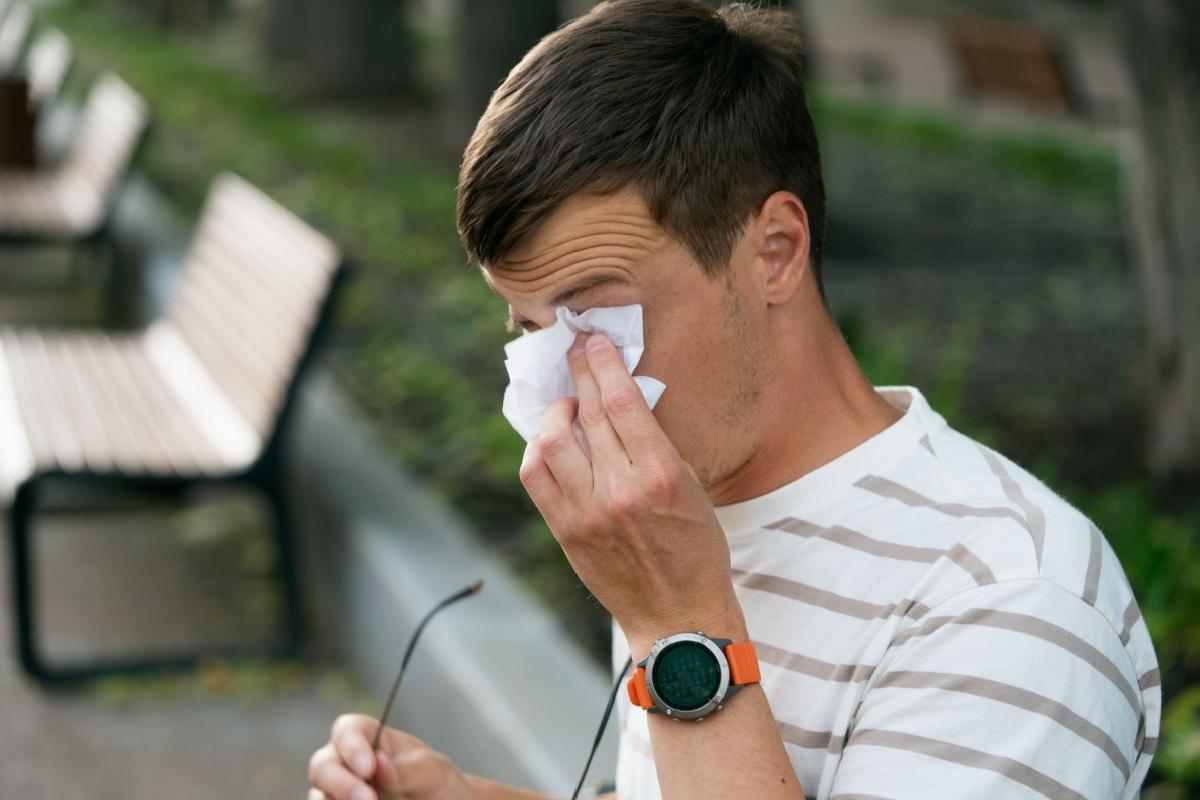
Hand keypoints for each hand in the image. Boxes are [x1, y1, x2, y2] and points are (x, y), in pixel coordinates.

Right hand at [308, 713, 473, 799]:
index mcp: (369, 738)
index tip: (368, 767)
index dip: (352, 746)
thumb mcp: (432, 772)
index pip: (347, 730)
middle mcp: (345, 764)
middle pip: (322, 765)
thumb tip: (379, 764)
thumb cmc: (436, 784)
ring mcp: (338, 792)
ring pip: (319, 797)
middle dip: (341, 783)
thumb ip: (407, 768)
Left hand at [519, 333, 746, 654]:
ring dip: (555, 411)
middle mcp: (620, 490)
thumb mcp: (692, 488)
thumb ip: (655, 445)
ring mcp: (587, 512)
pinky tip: (552, 441)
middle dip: (578, 373)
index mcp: (661, 476)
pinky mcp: (565, 530)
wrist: (678, 615)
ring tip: (567, 405)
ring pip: (551, 440)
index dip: (603, 364)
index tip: (594, 341)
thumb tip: (621, 399)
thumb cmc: (696, 549)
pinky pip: (536, 475)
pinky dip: (539, 448)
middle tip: (575, 350)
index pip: (622, 402)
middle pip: (587, 413)